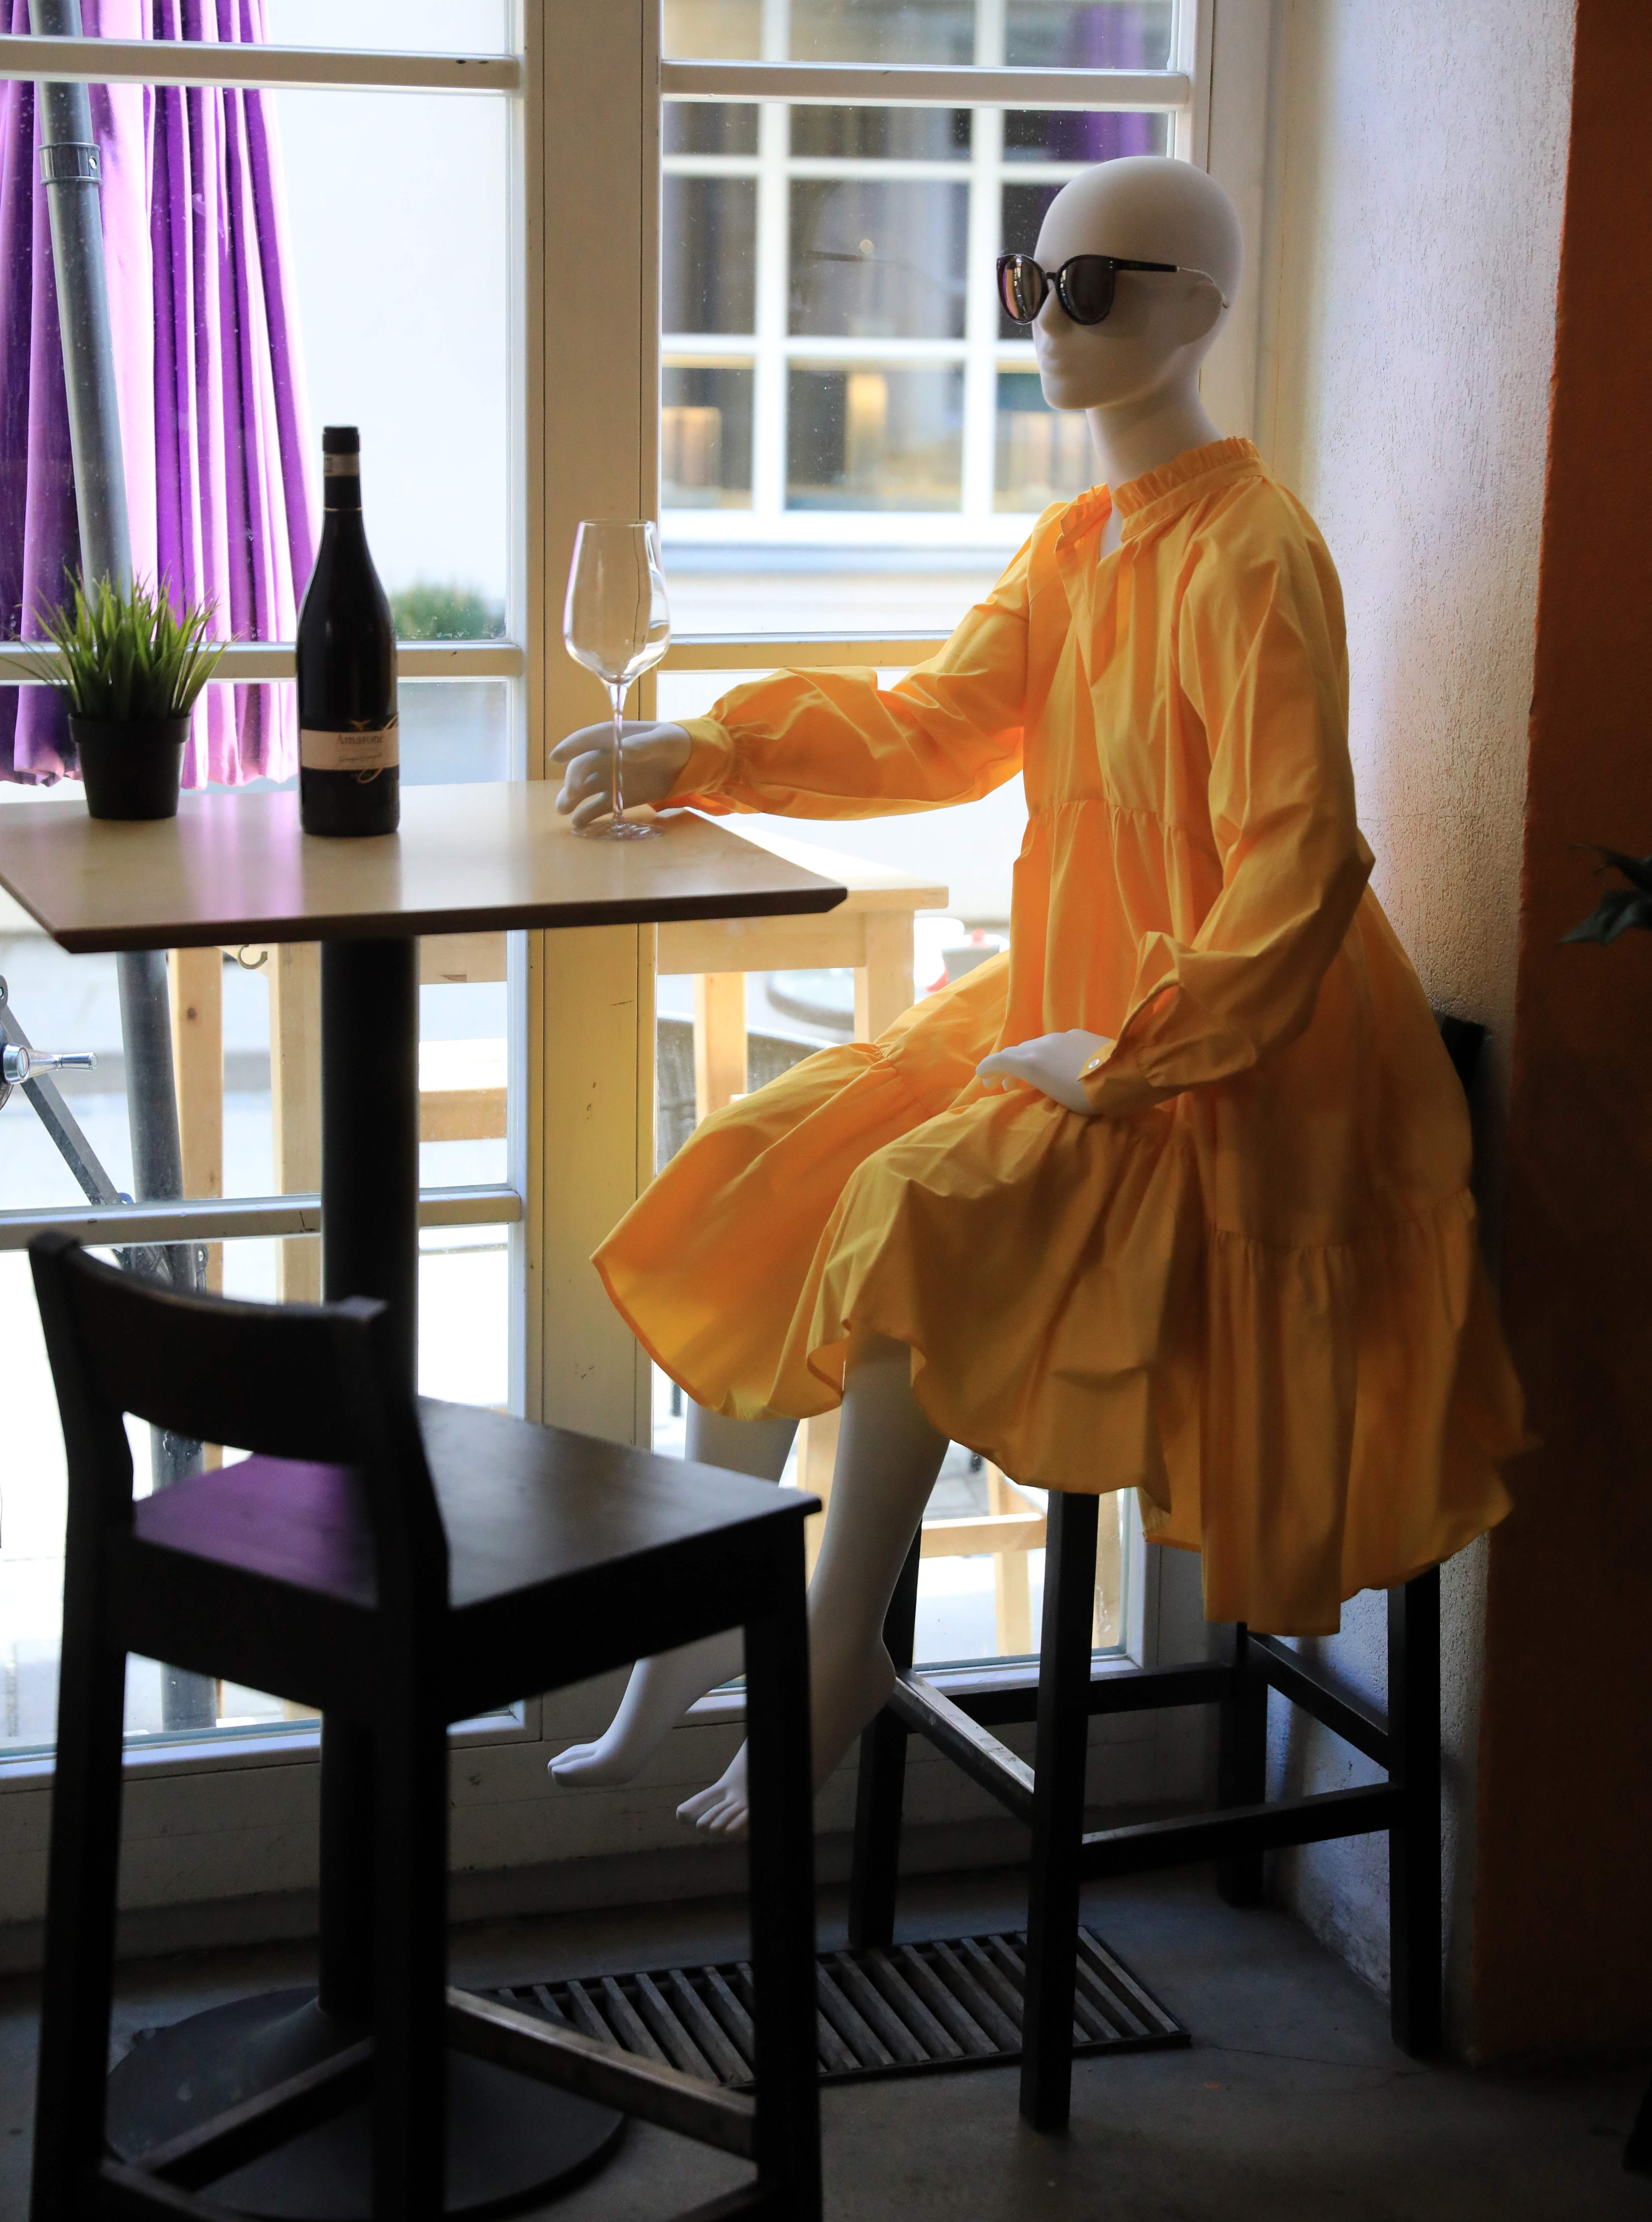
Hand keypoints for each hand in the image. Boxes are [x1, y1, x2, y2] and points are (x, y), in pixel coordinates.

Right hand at [549, 720, 691, 831]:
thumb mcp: (664, 741)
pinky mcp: (619, 798)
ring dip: (572, 798)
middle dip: (573, 779)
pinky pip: (599, 806)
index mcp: (614, 738)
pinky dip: (588, 815)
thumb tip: (626, 751)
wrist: (689, 763)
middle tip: (571, 794)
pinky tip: (578, 823)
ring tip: (563, 811)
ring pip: (585, 788)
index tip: (556, 756)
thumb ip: (646, 745)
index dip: (571, 746)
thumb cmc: (675, 744)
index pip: (588, 739)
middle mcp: (607, 757)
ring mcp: (612, 779)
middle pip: (583, 767)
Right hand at [976, 1029, 1112, 1115]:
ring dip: (1028, 1060)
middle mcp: (1041, 1044)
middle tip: (1003, 1083)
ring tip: (1030, 1075)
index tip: (981, 1077)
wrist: (1122, 1073)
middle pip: (1016, 1051)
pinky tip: (1058, 1064)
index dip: (987, 1068)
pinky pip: (1055, 1043)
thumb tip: (1034, 1081)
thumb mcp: (1056, 1097)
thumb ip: (1039, 1084)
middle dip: (1006, 1066)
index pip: (998, 1060)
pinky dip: (1048, 1054)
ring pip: (1036, 1046)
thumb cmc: (1086, 1095)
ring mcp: (1060, 1037)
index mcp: (1030, 1062)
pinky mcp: (1078, 1034)